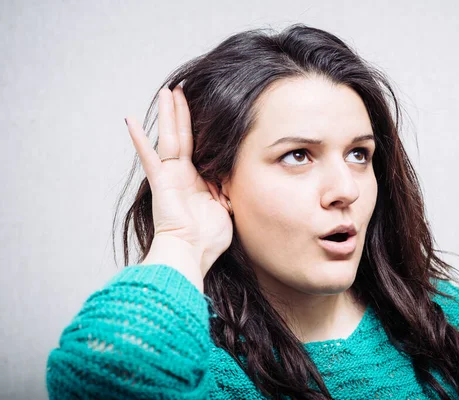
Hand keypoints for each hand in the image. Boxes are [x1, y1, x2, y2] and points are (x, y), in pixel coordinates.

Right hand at [125, 85, 232, 278]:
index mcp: (196, 181)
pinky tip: (129, 121)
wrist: (191, 253)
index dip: (198, 128)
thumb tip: (234, 177)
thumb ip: (227, 189)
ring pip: (169, 138)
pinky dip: (138, 139)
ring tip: (167, 92)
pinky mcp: (160, 181)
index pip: (198, 147)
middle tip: (179, 90)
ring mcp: (169, 176)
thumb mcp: (226, 208)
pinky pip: (148, 156)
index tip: (201, 110)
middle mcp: (181, 175)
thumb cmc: (208, 239)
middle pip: (182, 136)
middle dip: (181, 113)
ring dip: (168, 114)